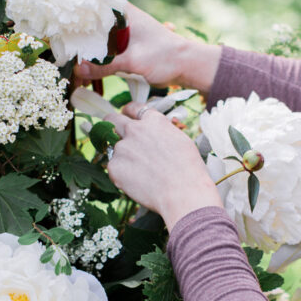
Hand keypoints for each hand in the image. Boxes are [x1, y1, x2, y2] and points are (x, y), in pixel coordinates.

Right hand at [74, 3, 221, 92]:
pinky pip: (107, 53)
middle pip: (94, 27)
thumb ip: (105, 66)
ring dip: (88, 53)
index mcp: (125, 12)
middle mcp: (124, 20)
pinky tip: (86, 71)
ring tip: (70, 63)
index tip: (58, 24)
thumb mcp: (133, 61)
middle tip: (60, 50)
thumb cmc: (165, 56)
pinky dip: (98, 61)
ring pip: (99, 42)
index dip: (76, 14)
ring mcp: (125, 34)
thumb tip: (78, 70)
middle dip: (78, 39)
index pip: (94, 6)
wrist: (188, 66)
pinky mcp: (128, 48)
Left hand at [106, 102, 224, 230]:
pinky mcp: (114, 167)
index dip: (128, 113)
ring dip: (122, 156)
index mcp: (152, 120)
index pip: (133, 108)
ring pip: (114, 148)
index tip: (126, 117)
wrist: (183, 192)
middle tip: (115, 134)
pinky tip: (138, 183)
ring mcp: (122, 148)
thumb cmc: (188, 169)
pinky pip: (113, 168)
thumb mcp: (180, 140)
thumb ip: (161, 133)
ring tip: (140, 173)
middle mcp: (134, 129)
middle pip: (112, 119)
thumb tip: (153, 136)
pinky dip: (122, 175)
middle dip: (112, 125)